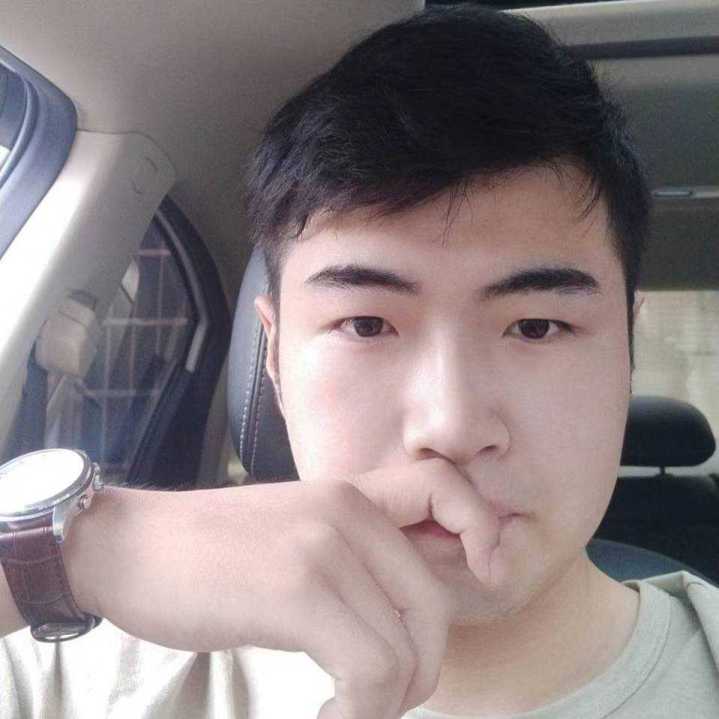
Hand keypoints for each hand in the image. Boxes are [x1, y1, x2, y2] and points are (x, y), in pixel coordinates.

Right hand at [65, 457, 500, 718]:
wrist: (128, 546)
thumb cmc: (210, 552)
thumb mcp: (296, 533)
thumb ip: (352, 554)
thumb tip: (403, 611)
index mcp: (350, 493)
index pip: (445, 488)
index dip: (482, 530)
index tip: (484, 578)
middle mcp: (346, 510)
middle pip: (432, 604)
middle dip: (421, 671)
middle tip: (380, 698)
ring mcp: (323, 546)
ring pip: (404, 650)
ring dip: (385, 702)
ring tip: (346, 709)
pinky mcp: (296, 590)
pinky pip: (369, 670)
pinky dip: (359, 712)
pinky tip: (326, 713)